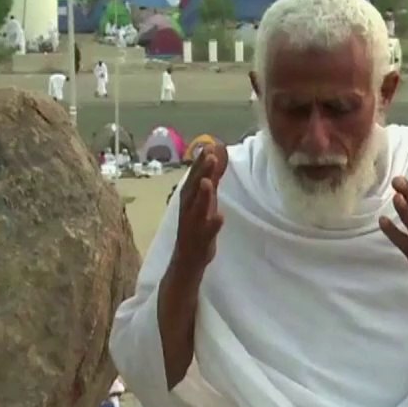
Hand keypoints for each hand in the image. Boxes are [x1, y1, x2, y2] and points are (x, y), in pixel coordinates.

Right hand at [158, 141, 225, 389]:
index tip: (213, 152)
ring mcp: (180, 268)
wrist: (160, 350)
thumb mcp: (196, 274)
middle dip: (200, 179)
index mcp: (185, 249)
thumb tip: (215, 217)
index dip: (202, 179)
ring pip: (191, 228)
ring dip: (200, 200)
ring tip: (210, 175)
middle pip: (190, 210)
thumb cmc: (178, 316)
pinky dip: (206, 234)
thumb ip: (202, 246)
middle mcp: (180, 253)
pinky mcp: (183, 284)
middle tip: (210, 150)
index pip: (194, 208)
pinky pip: (195, 256)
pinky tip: (217, 216)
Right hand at [170, 141, 226, 279]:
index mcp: (189, 199)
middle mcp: (188, 210)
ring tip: (209, 182)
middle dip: (201, 173)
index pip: (194, 177)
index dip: (200, 162)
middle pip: (193, 189)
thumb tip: (216, 154)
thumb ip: (212, 178)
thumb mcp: (206, 200)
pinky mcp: (200, 242)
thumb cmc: (197, 226)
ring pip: (197, 209)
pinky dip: (212, 225)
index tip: (208, 146)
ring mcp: (193, 226)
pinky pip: (206, 233)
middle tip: (210, 156)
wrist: (187, 260)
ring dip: (202, 196)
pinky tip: (220, 217)